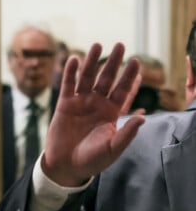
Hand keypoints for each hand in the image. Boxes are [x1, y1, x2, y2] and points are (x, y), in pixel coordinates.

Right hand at [42, 43, 144, 186]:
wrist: (66, 165)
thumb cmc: (92, 159)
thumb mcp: (112, 148)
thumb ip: (126, 133)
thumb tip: (143, 117)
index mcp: (111, 113)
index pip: (123, 91)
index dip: (129, 77)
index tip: (136, 62)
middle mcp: (97, 104)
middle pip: (106, 79)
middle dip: (113, 63)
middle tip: (120, 45)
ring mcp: (81, 102)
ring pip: (87, 77)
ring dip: (92, 61)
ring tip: (97, 45)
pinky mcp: (65, 103)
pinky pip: (68, 84)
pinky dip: (70, 72)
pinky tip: (75, 59)